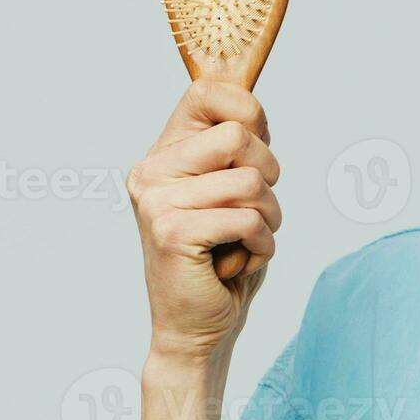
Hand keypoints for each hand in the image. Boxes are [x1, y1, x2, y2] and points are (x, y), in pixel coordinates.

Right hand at [128, 79, 281, 361]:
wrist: (195, 328)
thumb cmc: (221, 255)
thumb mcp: (230, 190)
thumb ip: (236, 149)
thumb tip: (254, 107)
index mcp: (163, 153)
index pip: (205, 92)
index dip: (247, 110)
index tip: (257, 145)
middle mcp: (151, 171)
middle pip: (239, 136)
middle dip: (268, 175)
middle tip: (255, 208)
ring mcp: (156, 201)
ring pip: (250, 182)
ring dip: (268, 218)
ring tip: (246, 240)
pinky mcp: (172, 232)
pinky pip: (248, 220)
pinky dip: (261, 245)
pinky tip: (239, 262)